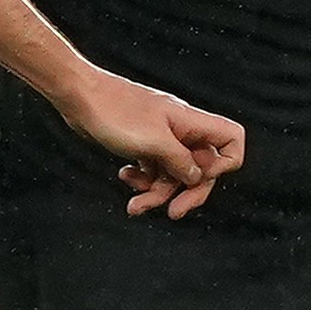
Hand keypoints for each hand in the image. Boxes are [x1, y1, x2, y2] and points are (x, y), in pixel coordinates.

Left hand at [65, 73, 243, 216]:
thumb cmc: (115, 113)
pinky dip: (142, 179)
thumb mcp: (153, 143)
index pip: (231, 139)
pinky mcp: (141, 143)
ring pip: (172, 173)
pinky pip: (152, 168)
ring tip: (135, 206)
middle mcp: (180, 130)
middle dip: (188, 191)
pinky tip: (125, 176)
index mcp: (192, 122)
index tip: (202, 176)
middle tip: (173, 213)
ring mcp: (160, 137)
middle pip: (201, 166)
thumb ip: (180, 162)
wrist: (79, 96)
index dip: (224, 163)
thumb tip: (197, 177)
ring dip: (157, 192)